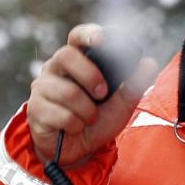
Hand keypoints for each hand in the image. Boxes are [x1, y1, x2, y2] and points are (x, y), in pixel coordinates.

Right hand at [26, 23, 158, 167]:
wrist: (80, 150)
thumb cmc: (98, 120)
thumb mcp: (122, 104)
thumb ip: (134, 85)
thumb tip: (148, 63)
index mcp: (76, 60)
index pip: (76, 37)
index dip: (88, 34)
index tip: (101, 39)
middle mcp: (55, 68)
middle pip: (66, 56)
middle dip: (90, 76)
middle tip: (102, 94)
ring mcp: (42, 87)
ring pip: (67, 91)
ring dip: (86, 110)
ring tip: (89, 118)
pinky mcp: (35, 108)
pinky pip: (59, 114)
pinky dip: (75, 124)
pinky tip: (74, 127)